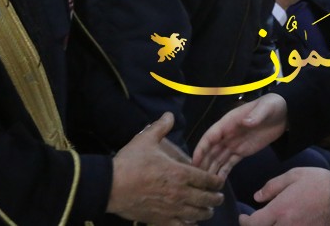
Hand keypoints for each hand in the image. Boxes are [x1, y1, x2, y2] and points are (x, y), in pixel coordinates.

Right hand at [108, 112, 223, 223]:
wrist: (110, 186)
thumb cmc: (130, 162)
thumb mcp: (145, 139)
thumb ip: (161, 127)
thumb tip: (169, 115)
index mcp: (179, 173)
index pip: (206, 179)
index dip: (216, 182)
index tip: (219, 182)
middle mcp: (179, 193)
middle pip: (206, 199)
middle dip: (215, 198)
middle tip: (218, 197)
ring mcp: (171, 209)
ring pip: (197, 215)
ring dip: (205, 213)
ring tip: (208, 211)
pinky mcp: (160, 221)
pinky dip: (189, 225)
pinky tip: (192, 223)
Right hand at [193, 94, 287, 177]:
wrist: (284, 113)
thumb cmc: (272, 106)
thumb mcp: (265, 108)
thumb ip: (256, 115)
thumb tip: (246, 122)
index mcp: (229, 122)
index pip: (211, 135)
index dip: (201, 148)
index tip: (194, 161)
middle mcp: (227, 134)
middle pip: (211, 150)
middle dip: (203, 163)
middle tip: (196, 179)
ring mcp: (234, 144)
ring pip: (218, 158)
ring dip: (211, 170)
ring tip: (204, 185)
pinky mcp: (242, 152)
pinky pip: (229, 163)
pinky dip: (223, 172)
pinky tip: (218, 183)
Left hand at [241, 167, 329, 225]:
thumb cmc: (319, 183)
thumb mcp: (293, 176)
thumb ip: (272, 186)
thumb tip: (257, 197)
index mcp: (280, 210)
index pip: (254, 223)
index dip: (245, 222)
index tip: (243, 217)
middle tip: (254, 222)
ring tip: (268, 223)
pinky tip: (283, 224)